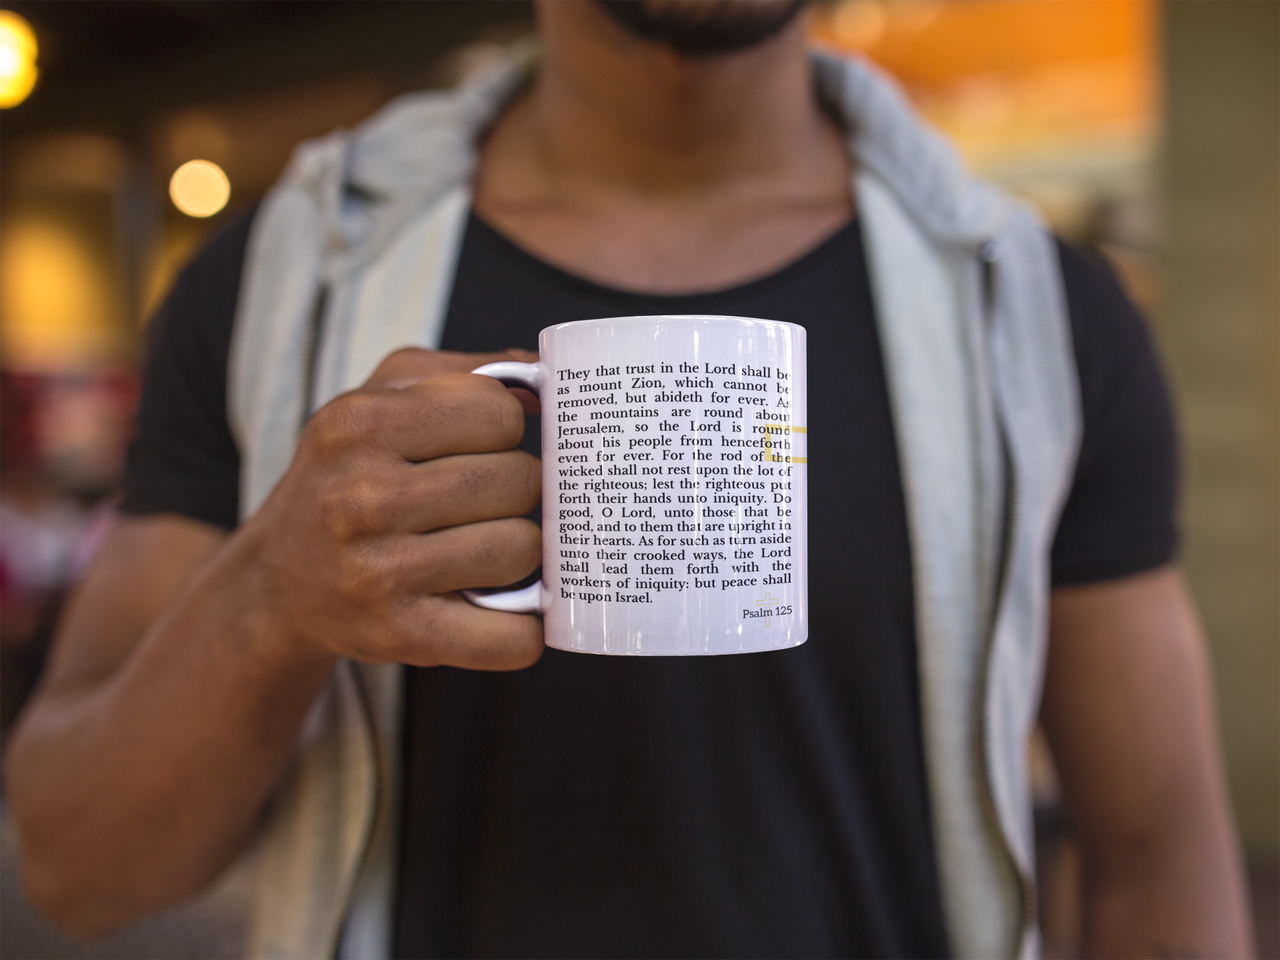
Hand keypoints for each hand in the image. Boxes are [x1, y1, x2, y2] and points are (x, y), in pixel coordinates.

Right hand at [246, 347, 544, 670]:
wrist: (280, 579)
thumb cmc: (347, 475)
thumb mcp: (381, 398)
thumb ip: (464, 374)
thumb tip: (544, 379)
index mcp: (360, 424)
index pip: (498, 413)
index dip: (505, 430)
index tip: (483, 445)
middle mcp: (362, 497)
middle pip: (518, 482)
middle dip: (517, 490)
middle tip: (487, 502)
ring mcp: (379, 572)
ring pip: (522, 550)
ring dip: (518, 550)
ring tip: (484, 547)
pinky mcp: (399, 637)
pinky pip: (510, 638)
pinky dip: (524, 629)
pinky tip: (504, 609)